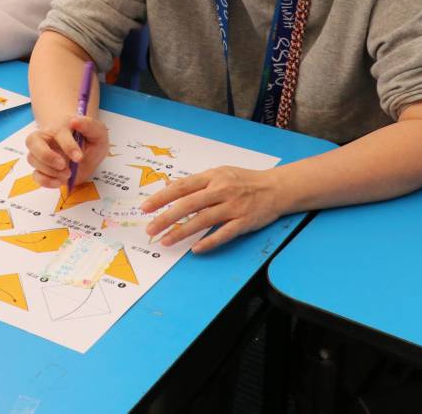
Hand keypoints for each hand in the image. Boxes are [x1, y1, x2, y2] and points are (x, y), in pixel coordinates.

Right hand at [25, 114, 109, 188]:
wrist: (86, 151)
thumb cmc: (90, 139)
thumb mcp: (98, 132)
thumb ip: (89, 125)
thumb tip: (75, 121)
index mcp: (60, 126)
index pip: (58, 133)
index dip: (68, 146)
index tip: (79, 157)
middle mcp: (46, 137)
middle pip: (32, 141)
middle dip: (46, 156)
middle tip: (63, 165)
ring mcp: (41, 153)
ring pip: (32, 159)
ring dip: (50, 170)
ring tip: (68, 173)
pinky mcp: (42, 168)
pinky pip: (35, 175)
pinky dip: (46, 181)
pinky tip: (60, 181)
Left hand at [140, 166, 284, 252]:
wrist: (276, 188)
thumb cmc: (245, 180)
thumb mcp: (220, 173)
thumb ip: (197, 182)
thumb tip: (171, 187)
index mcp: (212, 177)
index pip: (181, 187)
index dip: (161, 197)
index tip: (145, 208)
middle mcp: (221, 190)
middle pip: (188, 205)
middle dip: (166, 218)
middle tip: (150, 229)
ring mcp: (232, 207)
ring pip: (202, 220)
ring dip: (182, 232)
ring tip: (166, 241)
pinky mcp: (244, 222)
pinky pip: (223, 234)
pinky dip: (209, 242)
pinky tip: (195, 249)